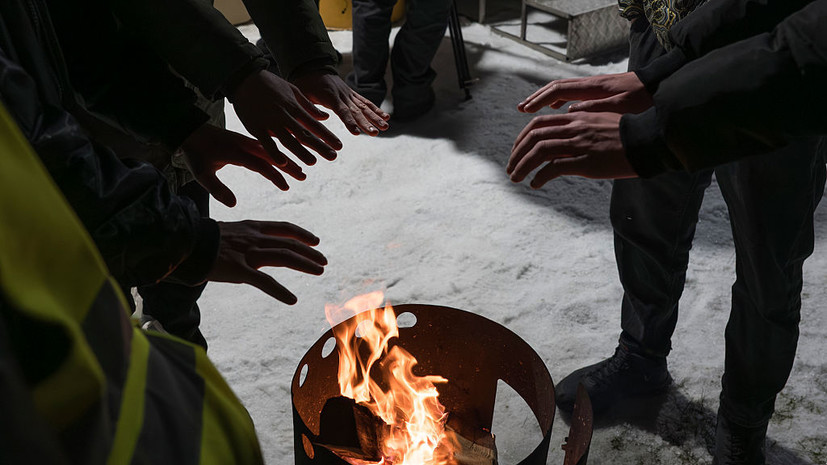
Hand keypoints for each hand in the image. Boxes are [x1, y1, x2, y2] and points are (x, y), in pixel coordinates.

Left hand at [181, 124, 305, 206]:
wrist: (191, 130)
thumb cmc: (196, 154)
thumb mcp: (202, 173)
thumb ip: (217, 189)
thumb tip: (234, 204)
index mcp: (235, 152)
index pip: (258, 164)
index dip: (273, 175)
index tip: (286, 187)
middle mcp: (244, 144)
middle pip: (271, 155)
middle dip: (288, 166)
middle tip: (303, 176)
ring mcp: (247, 141)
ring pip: (271, 151)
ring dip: (286, 160)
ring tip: (301, 170)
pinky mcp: (247, 140)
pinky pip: (267, 146)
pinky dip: (278, 153)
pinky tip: (288, 159)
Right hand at [208, 221, 327, 303]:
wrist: (185, 242)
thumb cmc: (202, 240)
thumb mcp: (227, 231)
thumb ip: (243, 236)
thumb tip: (251, 241)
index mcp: (252, 228)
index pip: (283, 228)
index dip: (301, 234)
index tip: (315, 240)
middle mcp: (254, 238)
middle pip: (289, 243)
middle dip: (309, 252)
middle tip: (323, 261)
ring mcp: (248, 254)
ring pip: (284, 257)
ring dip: (305, 264)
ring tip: (319, 271)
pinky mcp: (239, 270)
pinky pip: (264, 282)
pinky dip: (280, 291)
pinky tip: (292, 299)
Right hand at [230, 70, 342, 166]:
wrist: (245, 78)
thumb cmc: (270, 84)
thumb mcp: (292, 90)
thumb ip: (308, 106)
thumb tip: (326, 117)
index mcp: (294, 107)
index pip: (314, 125)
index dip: (327, 136)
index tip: (339, 146)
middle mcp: (284, 116)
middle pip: (304, 134)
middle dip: (320, 146)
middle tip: (333, 157)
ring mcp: (270, 122)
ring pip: (288, 139)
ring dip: (301, 152)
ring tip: (313, 162)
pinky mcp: (256, 127)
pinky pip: (266, 142)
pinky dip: (274, 152)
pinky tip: (283, 163)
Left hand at [293, 71, 389, 135]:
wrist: (313, 67)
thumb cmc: (304, 84)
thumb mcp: (301, 94)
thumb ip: (306, 107)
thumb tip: (310, 123)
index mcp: (330, 96)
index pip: (342, 110)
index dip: (349, 122)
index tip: (357, 133)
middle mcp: (342, 94)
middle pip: (356, 110)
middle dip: (366, 122)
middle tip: (375, 133)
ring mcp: (349, 94)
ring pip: (364, 107)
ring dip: (375, 117)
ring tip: (385, 127)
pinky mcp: (353, 94)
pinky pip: (366, 102)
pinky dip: (376, 109)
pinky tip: (386, 117)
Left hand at [507, 112, 637, 186]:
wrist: (646, 141)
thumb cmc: (627, 133)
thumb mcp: (601, 120)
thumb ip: (583, 120)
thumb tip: (569, 118)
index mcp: (576, 117)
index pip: (539, 124)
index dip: (523, 138)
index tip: (516, 150)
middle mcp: (573, 128)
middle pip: (533, 136)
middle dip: (517, 153)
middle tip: (510, 167)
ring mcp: (578, 144)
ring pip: (539, 152)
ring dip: (523, 166)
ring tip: (516, 177)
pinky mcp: (585, 161)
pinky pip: (554, 168)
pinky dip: (540, 176)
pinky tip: (535, 184)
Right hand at [517, 72, 652, 114]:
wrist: (660, 88)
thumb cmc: (644, 101)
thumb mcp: (621, 108)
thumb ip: (594, 108)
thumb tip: (568, 110)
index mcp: (593, 88)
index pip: (558, 91)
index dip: (540, 100)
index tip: (526, 111)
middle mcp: (590, 85)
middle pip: (555, 87)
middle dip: (537, 98)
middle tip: (521, 109)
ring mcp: (594, 87)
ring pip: (563, 90)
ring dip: (546, 99)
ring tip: (532, 111)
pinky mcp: (599, 92)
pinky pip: (572, 93)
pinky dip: (560, 101)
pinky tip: (557, 111)